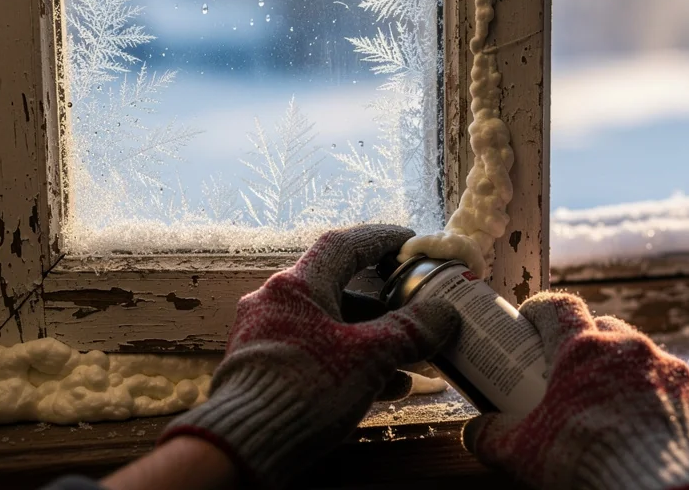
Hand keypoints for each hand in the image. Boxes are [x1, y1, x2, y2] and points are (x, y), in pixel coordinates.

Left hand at [159, 225, 459, 487]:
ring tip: (409, 356)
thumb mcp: (369, 357)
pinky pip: (316, 353)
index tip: (408, 242)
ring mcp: (267, 337)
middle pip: (338, 289)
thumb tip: (444, 313)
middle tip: (414, 307)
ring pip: (329, 326)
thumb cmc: (305, 389)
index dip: (380, 240)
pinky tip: (386, 386)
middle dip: (383, 303)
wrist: (244, 448)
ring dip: (371, 338)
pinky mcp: (266, 370)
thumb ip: (409, 331)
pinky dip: (350, 362)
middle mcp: (275, 303)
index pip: (344, 245)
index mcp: (296, 286)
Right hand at [462, 292, 688, 489]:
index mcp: (584, 349)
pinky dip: (660, 404)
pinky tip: (648, 433)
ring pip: (644, 358)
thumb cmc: (587, 465)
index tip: (531, 324)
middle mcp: (631, 349)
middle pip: (605, 327)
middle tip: (570, 372)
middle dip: (586, 342)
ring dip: (625, 374)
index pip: (559, 306)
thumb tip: (475, 432)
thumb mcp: (523, 454)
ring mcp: (672, 372)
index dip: (542, 311)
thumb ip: (492, 437)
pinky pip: (676, 392)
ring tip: (611, 408)